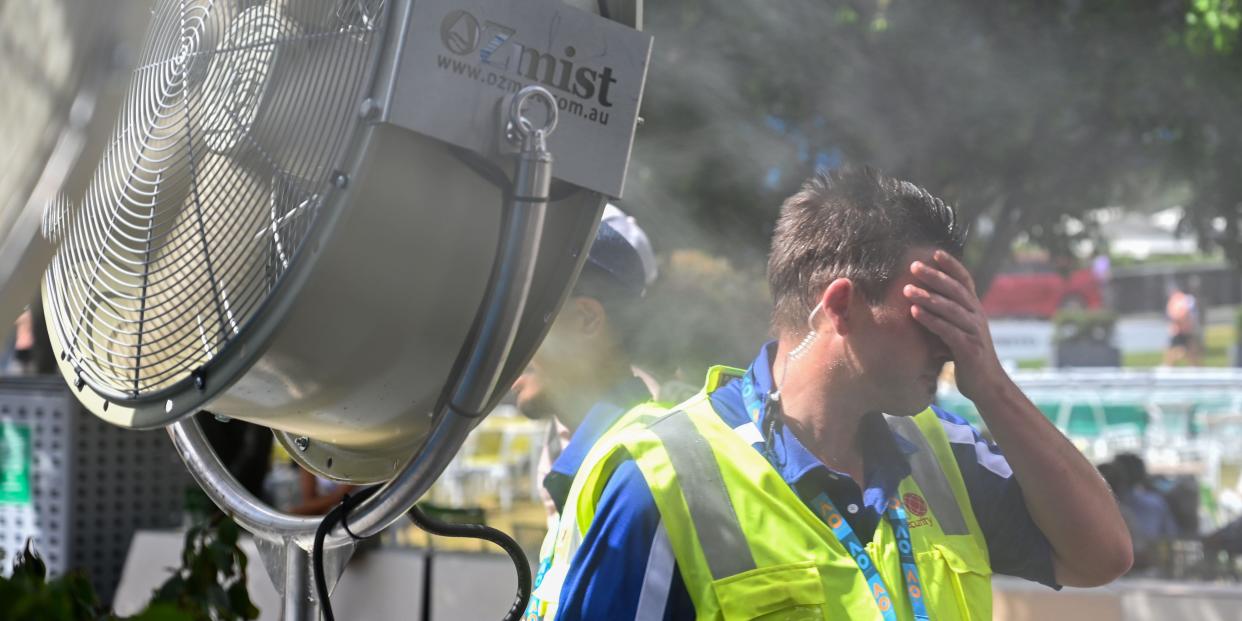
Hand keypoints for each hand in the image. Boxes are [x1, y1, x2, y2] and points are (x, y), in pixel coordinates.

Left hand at [903, 250, 1006, 401]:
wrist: (987, 386)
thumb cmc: (967, 357)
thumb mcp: (960, 330)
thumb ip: (948, 315)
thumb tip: (924, 299)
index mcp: (974, 309)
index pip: (965, 281)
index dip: (952, 265)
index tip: (935, 252)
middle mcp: (977, 316)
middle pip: (956, 290)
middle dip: (934, 276)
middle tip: (913, 266)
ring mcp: (974, 332)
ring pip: (951, 308)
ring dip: (927, 297)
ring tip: (907, 289)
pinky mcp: (968, 349)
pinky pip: (947, 330)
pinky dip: (931, 320)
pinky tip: (914, 312)